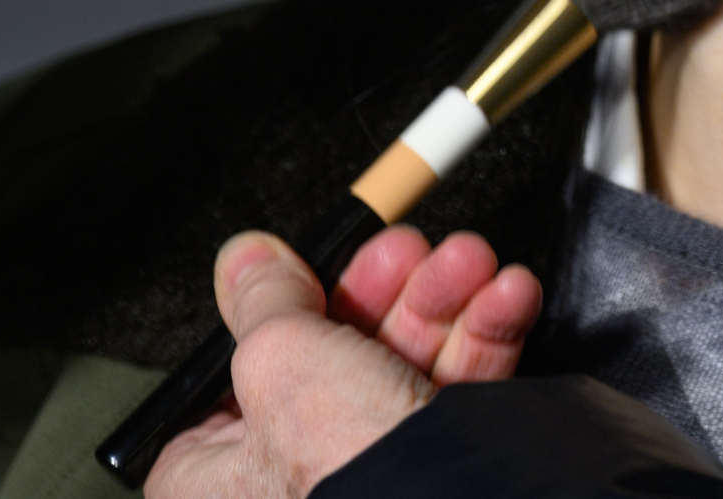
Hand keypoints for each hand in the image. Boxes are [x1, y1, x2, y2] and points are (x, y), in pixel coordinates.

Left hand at [145, 226, 543, 498]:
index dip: (281, 310)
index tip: (315, 266)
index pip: (235, 374)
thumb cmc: (349, 472)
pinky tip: (504, 296)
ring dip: (445, 296)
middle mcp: (289, 477)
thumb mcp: (282, 358)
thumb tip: (247, 260)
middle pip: (331, 350)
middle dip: (387, 286)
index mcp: (219, 478)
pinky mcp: (433, 463)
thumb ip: (263, 298)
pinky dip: (484, 334)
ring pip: (403, 358)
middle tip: (408, 248)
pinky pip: (454, 385)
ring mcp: (364, 470)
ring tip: (469, 260)